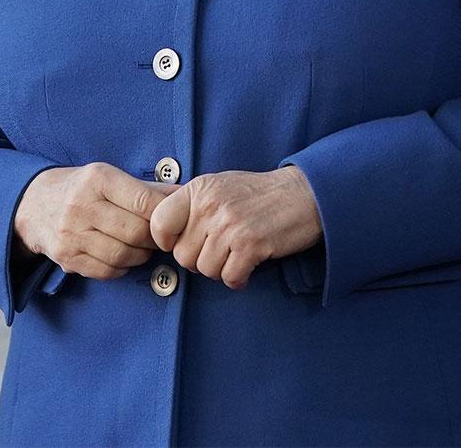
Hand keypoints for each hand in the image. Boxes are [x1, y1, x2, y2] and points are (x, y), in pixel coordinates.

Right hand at [12, 163, 174, 279]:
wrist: (30, 203)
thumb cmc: (77, 189)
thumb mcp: (107, 177)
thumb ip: (146, 189)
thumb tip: (187, 195)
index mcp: (97, 179)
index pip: (146, 203)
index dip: (166, 217)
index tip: (170, 222)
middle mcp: (81, 205)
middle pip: (138, 233)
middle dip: (154, 240)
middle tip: (155, 238)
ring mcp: (71, 233)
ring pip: (124, 255)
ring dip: (139, 256)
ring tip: (137, 246)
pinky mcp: (66, 256)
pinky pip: (107, 271)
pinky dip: (120, 268)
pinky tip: (117, 255)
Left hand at [149, 166, 322, 289]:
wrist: (305, 194)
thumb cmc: (259, 193)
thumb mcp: (218, 186)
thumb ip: (192, 204)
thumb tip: (164, 232)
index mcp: (198, 190)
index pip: (159, 222)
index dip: (166, 240)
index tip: (180, 244)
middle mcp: (210, 207)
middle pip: (182, 254)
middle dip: (198, 261)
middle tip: (216, 255)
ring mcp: (230, 226)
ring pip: (204, 269)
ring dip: (219, 270)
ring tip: (233, 259)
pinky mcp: (251, 245)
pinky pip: (229, 276)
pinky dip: (237, 278)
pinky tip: (245, 269)